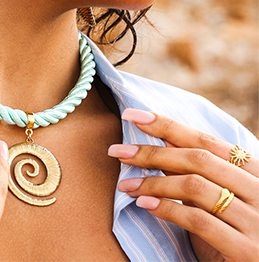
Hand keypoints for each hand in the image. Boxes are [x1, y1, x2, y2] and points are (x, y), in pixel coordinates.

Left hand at [109, 109, 258, 261]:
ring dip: (152, 183)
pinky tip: (144, 204)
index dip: (167, 125)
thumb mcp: (219, 197)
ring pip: (194, 186)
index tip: (133, 115)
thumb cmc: (236, 232)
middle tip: (118, 151)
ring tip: (125, 184)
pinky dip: (166, 209)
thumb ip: (196, 170)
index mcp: (253, 172)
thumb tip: (162, 138)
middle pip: (197, 160)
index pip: (204, 140)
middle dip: (151, 153)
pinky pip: (198, 220)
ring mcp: (256, 221)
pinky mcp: (245, 250)